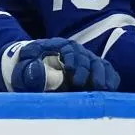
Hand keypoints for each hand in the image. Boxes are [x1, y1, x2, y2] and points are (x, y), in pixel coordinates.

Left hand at [4, 37, 119, 91]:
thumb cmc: (27, 70)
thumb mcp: (23, 69)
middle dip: (85, 69)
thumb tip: (37, 70)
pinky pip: (106, 70)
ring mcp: (86, 60)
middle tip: (80, 84)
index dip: (72, 59)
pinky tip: (111, 88)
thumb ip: (29, 71)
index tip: (69, 70)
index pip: (69, 49)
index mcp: (59, 46)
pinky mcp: (93, 71)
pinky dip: (110, 77)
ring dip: (101, 74)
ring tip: (102, 88)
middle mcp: (75, 51)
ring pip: (99, 63)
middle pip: (85, 57)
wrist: (31, 69)